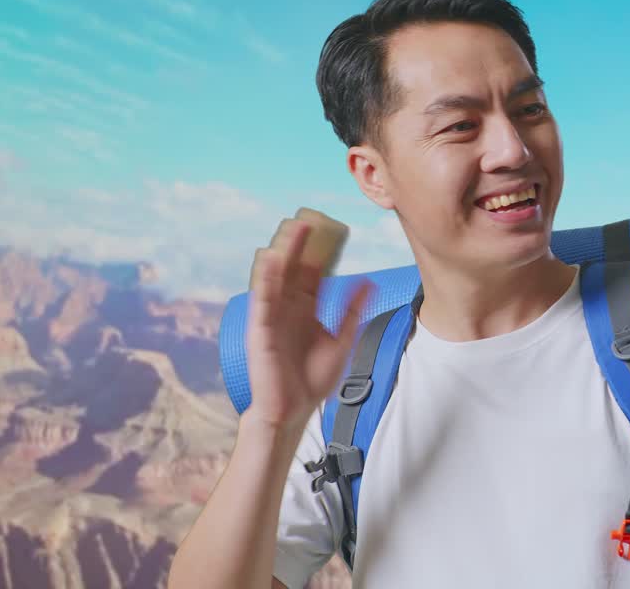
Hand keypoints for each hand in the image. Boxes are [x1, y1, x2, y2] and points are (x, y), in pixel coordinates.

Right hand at [244, 219, 373, 429]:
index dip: (323, 253)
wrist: (294, 411)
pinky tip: (270, 259)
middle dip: (303, 245)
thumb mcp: (342, 341)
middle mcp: (289, 308)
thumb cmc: (312, 380)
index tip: (334, 229)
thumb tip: (368, 281)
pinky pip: (262, 300)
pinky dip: (265, 279)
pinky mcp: (260, 330)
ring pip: (277, 278)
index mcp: (307, 309)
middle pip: (295, 269)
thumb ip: (352, 311)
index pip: (314, 274)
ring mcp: (273, 317)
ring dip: (284, 253)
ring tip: (294, 228)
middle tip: (312, 218)